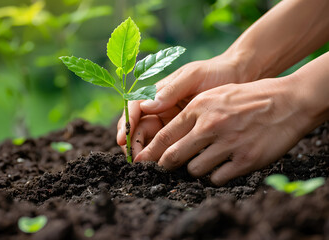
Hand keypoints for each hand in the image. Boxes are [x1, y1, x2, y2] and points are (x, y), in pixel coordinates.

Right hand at [117, 53, 257, 152]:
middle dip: (133, 143)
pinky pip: (168, 147)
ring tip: (146, 166)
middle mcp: (160, 108)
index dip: (126, 123)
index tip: (123, 138)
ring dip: (145, 153)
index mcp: (158, 93)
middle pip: (137, 128)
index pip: (134, 108)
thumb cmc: (215, 72)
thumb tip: (146, 106)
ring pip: (150, 140)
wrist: (240, 79)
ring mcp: (170, 122)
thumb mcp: (193, 77)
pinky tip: (163, 166)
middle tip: (136, 159)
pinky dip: (162, 156)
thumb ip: (171, 90)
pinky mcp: (183, 134)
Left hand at [134, 76, 311, 185]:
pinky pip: (217, 178)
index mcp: (199, 108)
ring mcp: (227, 143)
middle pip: (173, 156)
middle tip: (164, 168)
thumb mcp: (213, 95)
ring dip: (195, 169)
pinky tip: (222, 166)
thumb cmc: (247, 97)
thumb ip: (189, 110)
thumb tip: (163, 124)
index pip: (164, 136)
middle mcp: (210, 126)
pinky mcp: (245, 160)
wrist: (287, 102)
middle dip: (164, 165)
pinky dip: (216, 175)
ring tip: (204, 161)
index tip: (142, 161)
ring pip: (194, 170)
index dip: (150, 152)